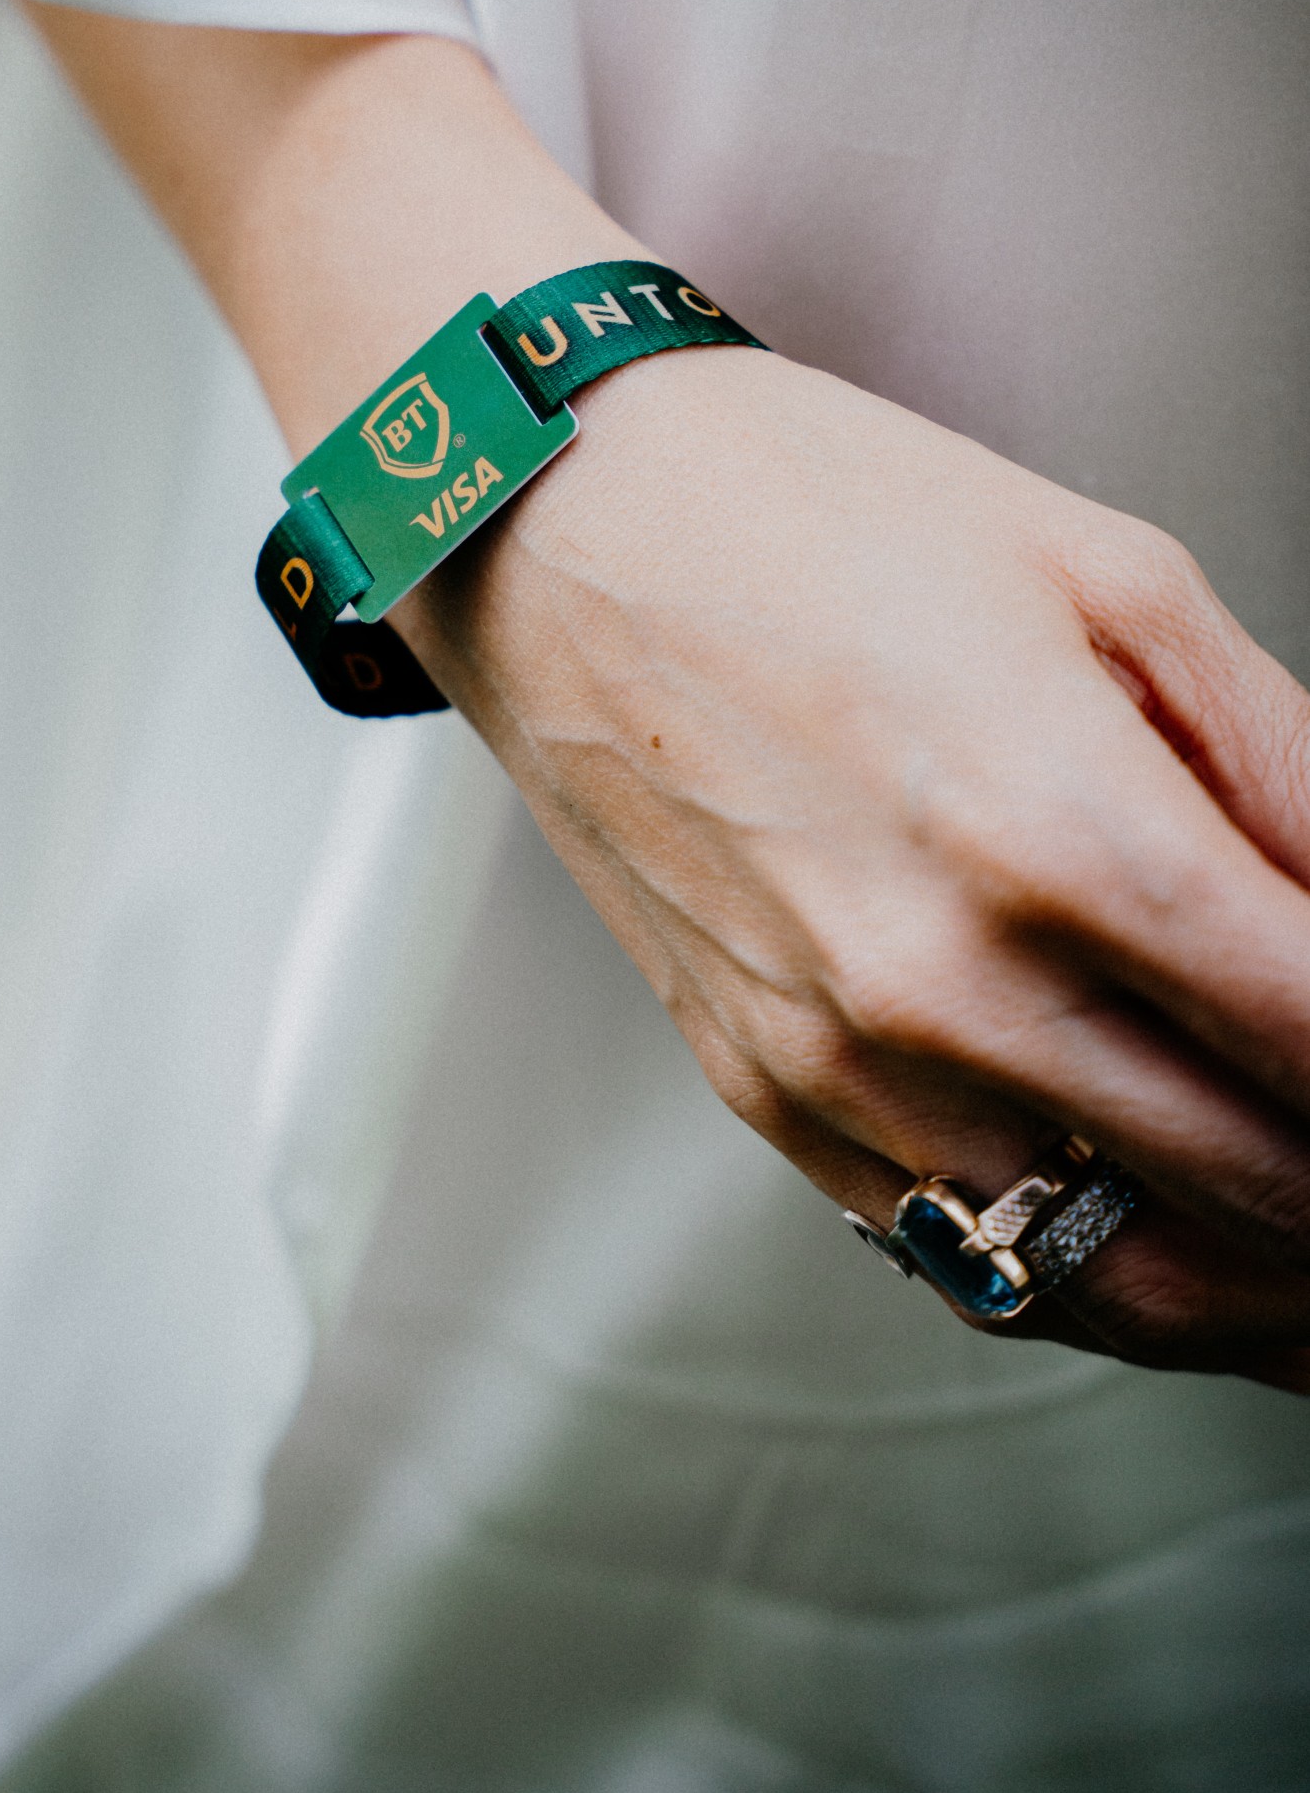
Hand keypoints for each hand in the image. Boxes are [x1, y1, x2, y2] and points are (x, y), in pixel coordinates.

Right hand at [25, 4, 1309, 1381]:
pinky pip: (959, 1255)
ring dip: (1258, 1280)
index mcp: (1056, 828)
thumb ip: (1288, 764)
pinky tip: (1154, 1227)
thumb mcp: (1115, 575)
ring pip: (1113, 1275)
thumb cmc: (812, 512)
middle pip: (1252, 1187)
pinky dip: (1090, 1273)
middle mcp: (940, 981)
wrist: (556, 519)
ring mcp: (837, 1057)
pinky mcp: (759, 1086)